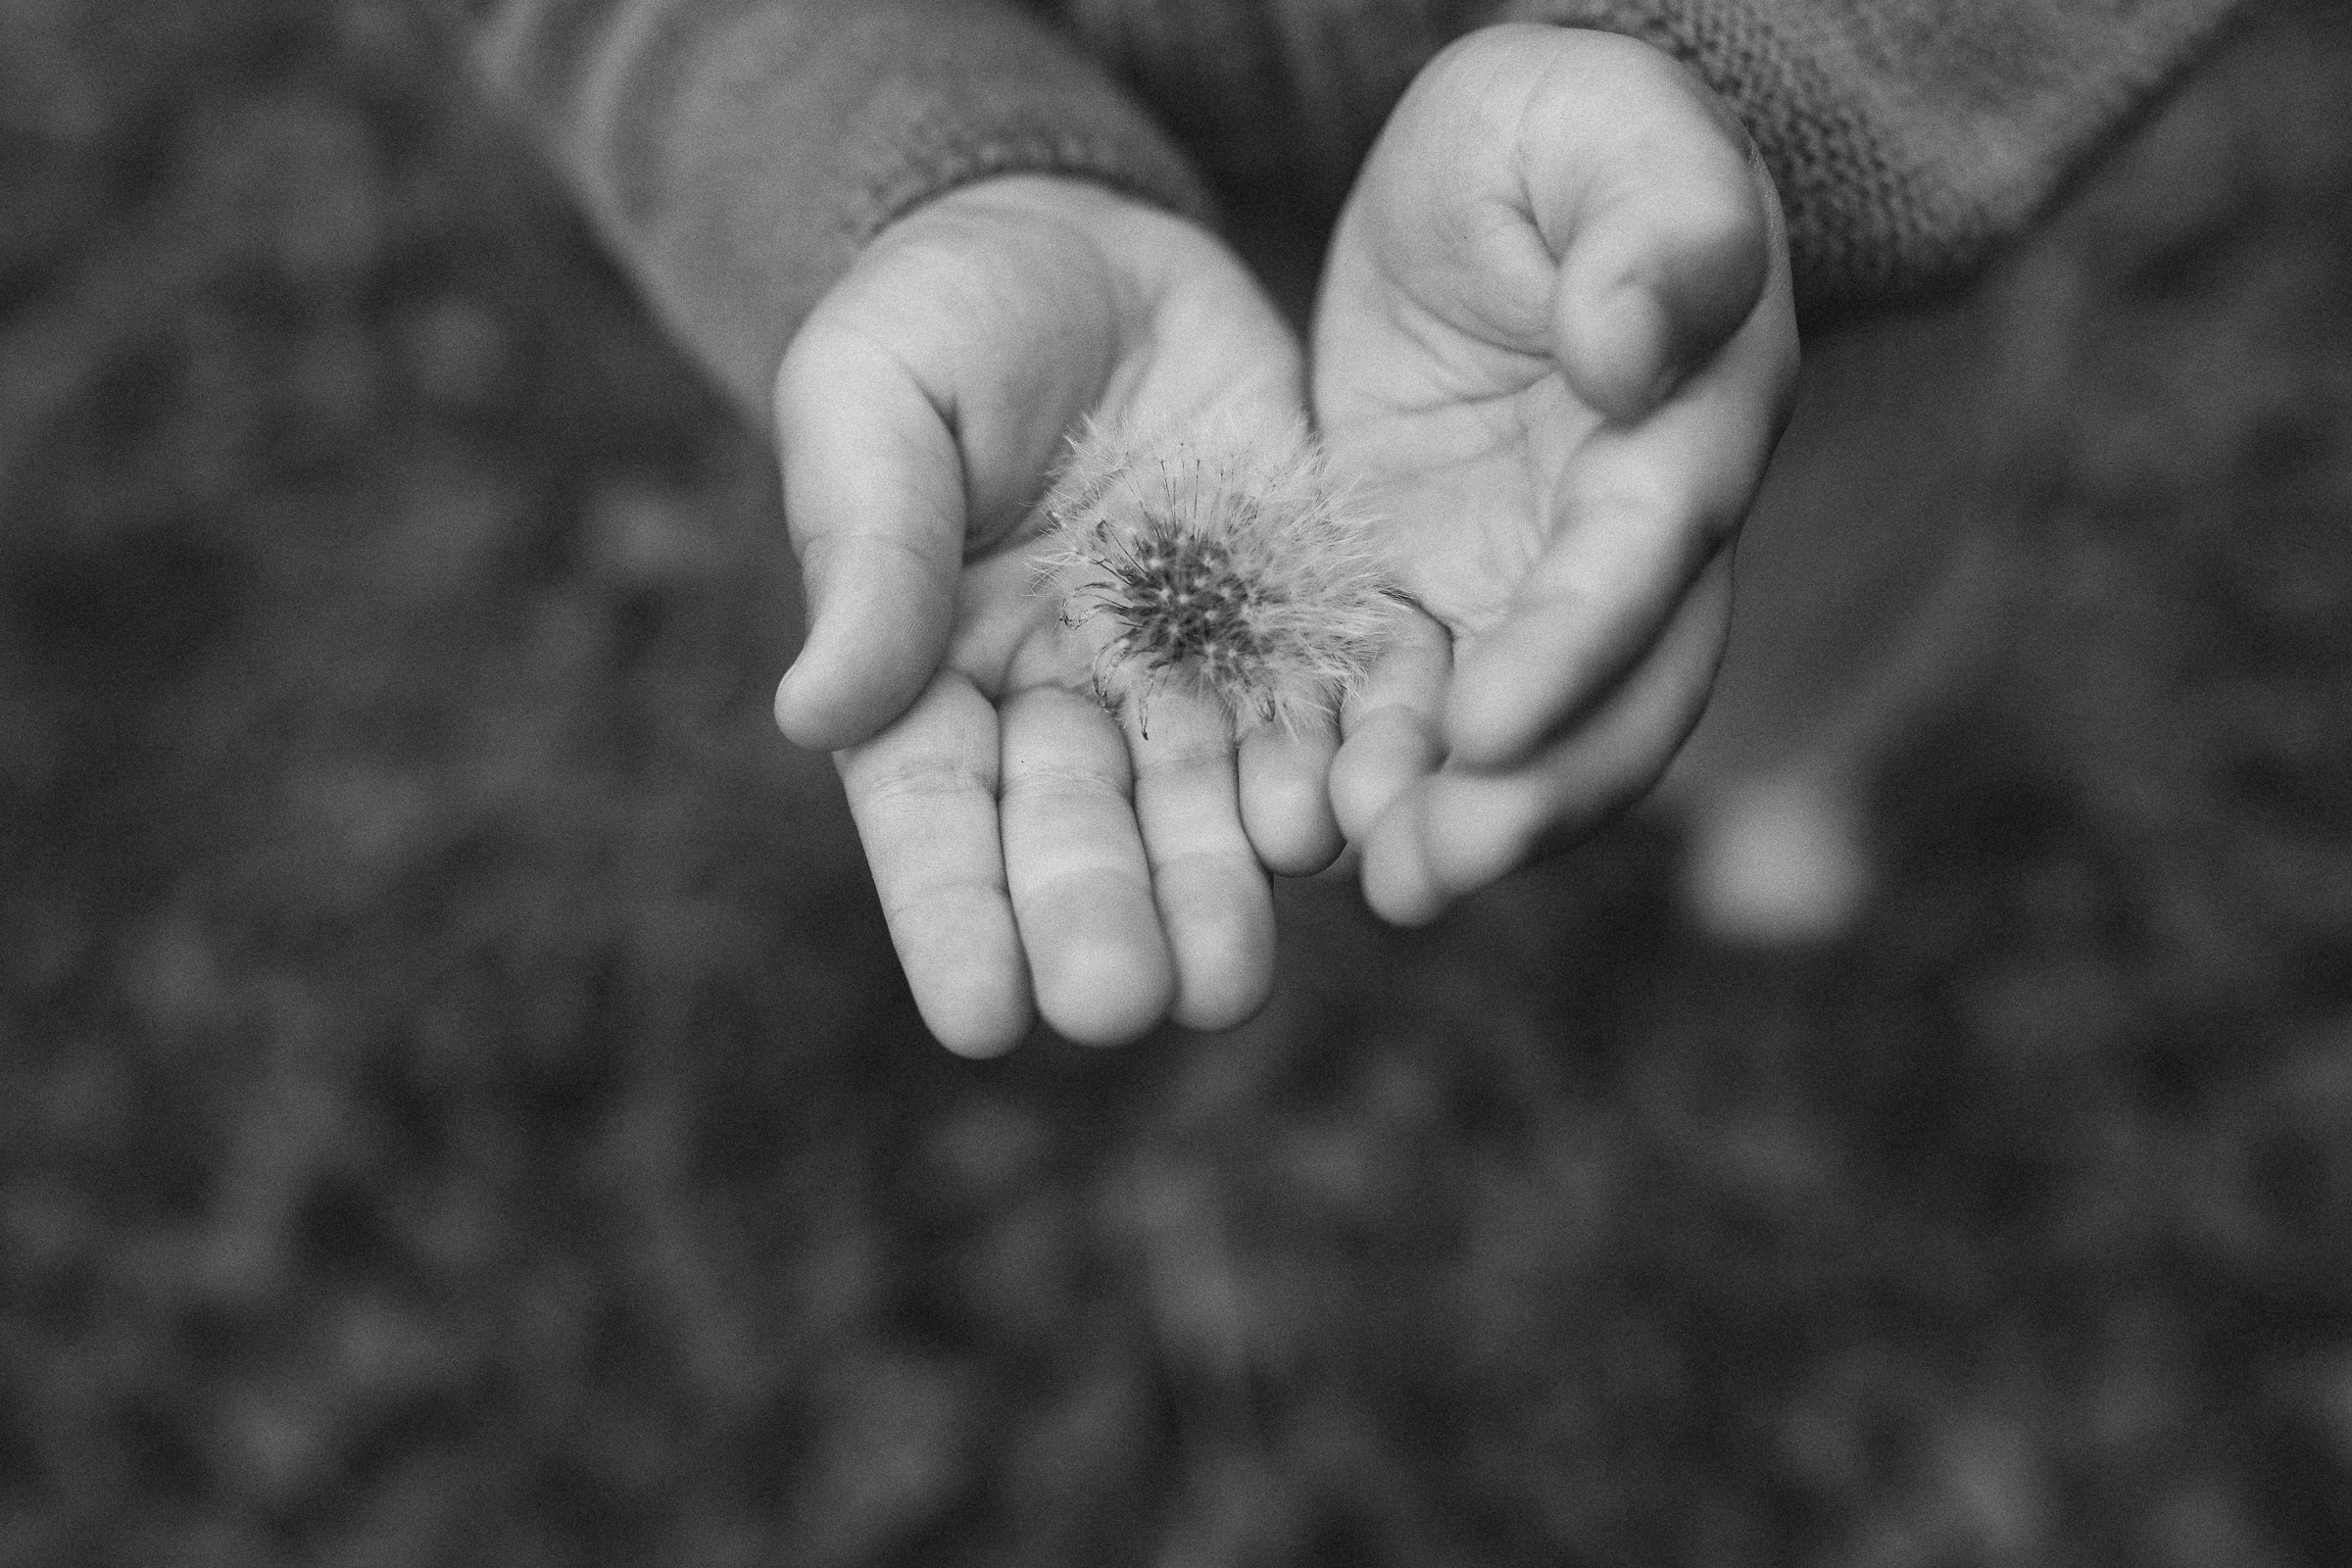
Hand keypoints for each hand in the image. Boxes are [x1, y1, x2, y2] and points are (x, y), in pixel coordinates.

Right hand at [772, 177, 1337, 1055]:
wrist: (1083, 239)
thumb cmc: (936, 317)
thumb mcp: (873, 402)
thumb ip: (866, 551)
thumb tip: (812, 712)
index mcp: (928, 674)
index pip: (933, 820)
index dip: (955, 920)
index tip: (981, 1019)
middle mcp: (1057, 704)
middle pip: (1079, 835)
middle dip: (1101, 920)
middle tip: (1127, 1003)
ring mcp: (1179, 668)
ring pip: (1201, 804)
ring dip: (1217, 892)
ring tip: (1232, 976)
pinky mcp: (1285, 616)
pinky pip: (1313, 709)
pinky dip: (1327, 772)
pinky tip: (1338, 831)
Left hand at [1313, 26, 1800, 922]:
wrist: (1489, 192)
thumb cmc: (1556, 139)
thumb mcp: (1599, 129)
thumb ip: (1655, 223)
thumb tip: (1634, 355)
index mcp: (1690, 427)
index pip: (1646, 559)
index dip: (1578, 648)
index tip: (1488, 728)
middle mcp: (1628, 543)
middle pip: (1613, 699)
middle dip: (1531, 798)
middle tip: (1424, 874)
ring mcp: (1528, 589)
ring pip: (1520, 740)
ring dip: (1455, 823)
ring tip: (1368, 886)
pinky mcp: (1430, 605)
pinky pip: (1408, 712)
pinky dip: (1371, 777)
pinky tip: (1300, 835)